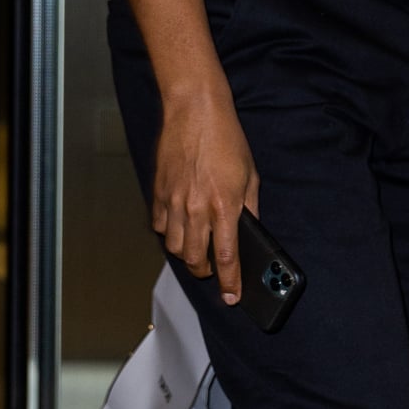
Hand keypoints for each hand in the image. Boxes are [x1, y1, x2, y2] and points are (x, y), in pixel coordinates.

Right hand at [152, 86, 257, 301]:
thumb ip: (248, 207)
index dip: (230, 281)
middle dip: (204, 272)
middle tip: (212, 270)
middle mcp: (197, 208)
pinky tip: (180, 225)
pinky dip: (170, 233)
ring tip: (196, 247)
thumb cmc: (225, 140)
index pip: (227, 257)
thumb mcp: (250, 175)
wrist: (195, 112)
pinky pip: (161, 227)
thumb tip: (247, 230)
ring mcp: (174, 202)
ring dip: (187, 254)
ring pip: (175, 247)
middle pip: (195, 259)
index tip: (232, 296)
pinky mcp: (158, 193)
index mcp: (225, 206)